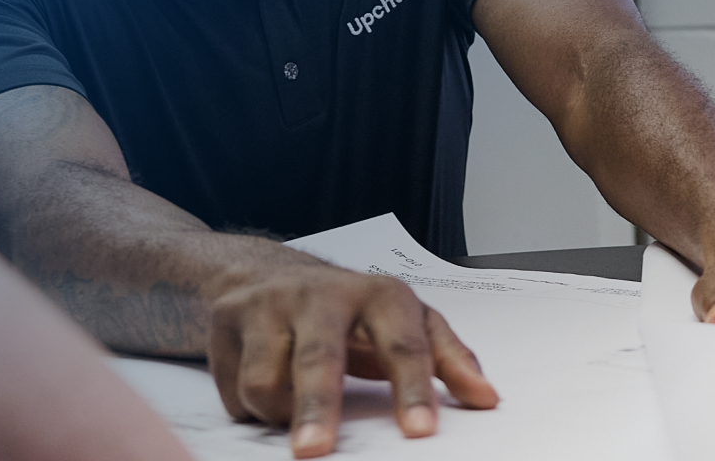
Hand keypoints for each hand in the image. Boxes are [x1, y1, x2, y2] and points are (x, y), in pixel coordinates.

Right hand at [206, 259, 498, 457]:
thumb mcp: (405, 320)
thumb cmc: (347, 309)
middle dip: (318, 408)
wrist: (261, 271)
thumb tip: (485, 397)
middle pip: (320, 359)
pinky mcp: (228, 319)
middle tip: (316, 451)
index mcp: (378, 294)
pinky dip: (250, 405)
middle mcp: (322, 293)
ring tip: (291, 405)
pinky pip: (236, 388)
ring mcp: (270, 303)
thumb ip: (447, 358)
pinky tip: (262, 386)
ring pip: (267, 381)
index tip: (420, 431)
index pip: (402, 344)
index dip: (413, 389)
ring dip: (279, 412)